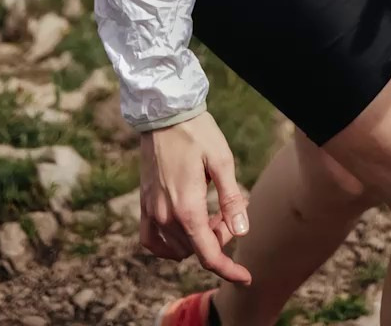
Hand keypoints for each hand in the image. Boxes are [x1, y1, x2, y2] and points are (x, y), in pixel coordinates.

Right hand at [139, 109, 251, 283]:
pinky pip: (151, 240)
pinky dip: (168, 244)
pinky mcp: (144, 204)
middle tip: (229, 212)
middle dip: (218, 239)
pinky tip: (183, 230)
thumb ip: (231, 199)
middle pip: (196, 248)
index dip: (229, 270)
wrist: (164, 112)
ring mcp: (151, 211)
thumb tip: (242, 231)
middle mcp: (165, 216)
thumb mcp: (222, 160)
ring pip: (177, 247)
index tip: (246, 277)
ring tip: (211, 210)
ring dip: (197, 238)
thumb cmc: (197, 133)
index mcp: (187, 208)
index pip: (209, 254)